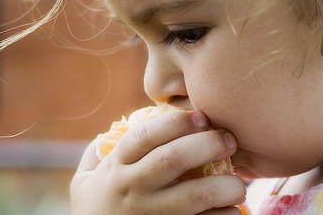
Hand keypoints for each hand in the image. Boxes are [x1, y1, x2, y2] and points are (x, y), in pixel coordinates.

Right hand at [70, 110, 245, 214]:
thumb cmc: (95, 211)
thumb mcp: (83, 182)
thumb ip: (96, 154)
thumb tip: (115, 128)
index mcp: (114, 168)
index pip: (144, 135)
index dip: (176, 122)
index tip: (201, 117)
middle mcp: (130, 189)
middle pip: (172, 159)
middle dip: (207, 144)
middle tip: (230, 140)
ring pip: (193, 195)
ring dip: (223, 186)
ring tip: (239, 183)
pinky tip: (233, 210)